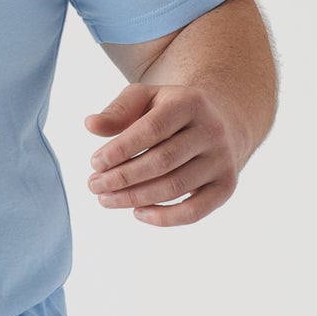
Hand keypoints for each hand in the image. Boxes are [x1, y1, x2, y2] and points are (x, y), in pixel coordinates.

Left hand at [84, 82, 244, 225]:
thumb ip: (118, 110)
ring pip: (175, 186)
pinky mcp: (226, 186)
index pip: (152, 129)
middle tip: (93, 185)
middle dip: (123, 177)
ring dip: (135, 197)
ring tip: (105, 199)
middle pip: (162, 161)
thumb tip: (90, 125)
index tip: (94, 163)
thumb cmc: (169, 111)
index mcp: (190, 103)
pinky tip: (137, 213)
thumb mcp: (145, 98)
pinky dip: (165, 217)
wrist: (220, 122)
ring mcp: (222, 160)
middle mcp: (211, 131)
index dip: (121, 149)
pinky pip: (195, 210)